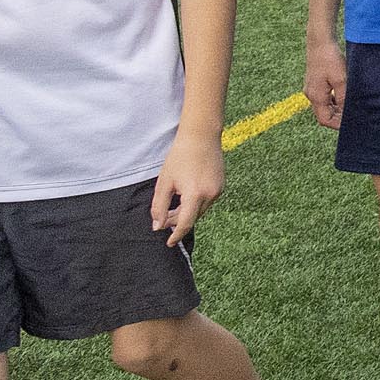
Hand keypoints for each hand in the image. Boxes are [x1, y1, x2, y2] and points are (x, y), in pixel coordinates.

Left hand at [148, 132, 224, 246]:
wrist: (201, 136)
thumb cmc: (180, 156)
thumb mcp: (165, 182)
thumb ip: (159, 206)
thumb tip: (158, 226)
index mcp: (195, 194)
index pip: (185, 223)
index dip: (175, 235)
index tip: (168, 243)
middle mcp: (210, 195)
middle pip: (193, 217)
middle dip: (178, 222)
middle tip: (163, 220)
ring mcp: (218, 191)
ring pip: (201, 210)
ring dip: (187, 212)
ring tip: (174, 206)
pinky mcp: (221, 186)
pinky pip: (207, 202)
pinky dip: (196, 203)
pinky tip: (186, 195)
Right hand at [304, 38, 348, 129]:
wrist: (320, 41)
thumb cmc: (330, 58)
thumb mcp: (341, 80)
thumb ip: (344, 98)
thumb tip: (348, 112)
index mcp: (316, 96)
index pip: (324, 120)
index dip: (337, 125)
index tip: (351, 123)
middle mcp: (311, 94)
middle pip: (324, 114)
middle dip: (338, 117)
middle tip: (354, 114)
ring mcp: (311, 88)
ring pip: (324, 106)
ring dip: (337, 108)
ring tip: (351, 105)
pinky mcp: (314, 82)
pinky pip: (324, 97)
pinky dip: (334, 100)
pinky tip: (344, 94)